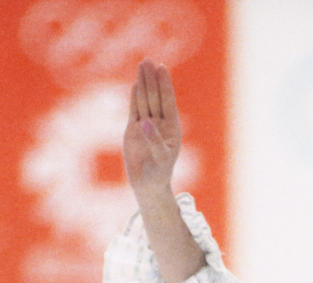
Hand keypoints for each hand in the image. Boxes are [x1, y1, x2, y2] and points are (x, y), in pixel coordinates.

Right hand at [123, 59, 181, 197]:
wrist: (147, 184)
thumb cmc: (158, 173)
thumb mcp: (160, 157)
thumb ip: (154, 139)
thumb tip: (146, 122)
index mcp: (171, 128)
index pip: (168, 102)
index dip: (165, 85)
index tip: (162, 68)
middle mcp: (160, 124)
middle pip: (155, 97)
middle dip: (152, 79)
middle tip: (148, 61)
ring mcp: (146, 125)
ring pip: (144, 100)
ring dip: (143, 83)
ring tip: (142, 65)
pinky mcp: (134, 129)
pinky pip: (134, 109)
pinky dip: (134, 97)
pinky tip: (135, 84)